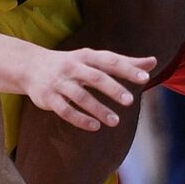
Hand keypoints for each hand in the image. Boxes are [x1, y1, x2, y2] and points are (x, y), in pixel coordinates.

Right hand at [24, 48, 155, 131]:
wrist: (31, 66)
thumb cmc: (72, 63)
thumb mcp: (95, 59)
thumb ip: (124, 62)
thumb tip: (153, 62)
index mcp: (87, 56)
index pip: (110, 61)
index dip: (127, 69)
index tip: (145, 78)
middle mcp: (73, 67)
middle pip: (95, 77)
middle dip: (113, 89)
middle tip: (130, 101)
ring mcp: (59, 83)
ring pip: (80, 96)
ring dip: (98, 109)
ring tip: (115, 122)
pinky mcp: (48, 98)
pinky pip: (65, 110)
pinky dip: (80, 119)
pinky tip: (95, 127)